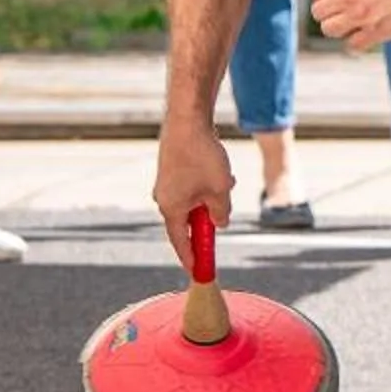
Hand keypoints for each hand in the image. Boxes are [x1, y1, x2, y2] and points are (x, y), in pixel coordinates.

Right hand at [154, 127, 236, 270]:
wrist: (187, 119)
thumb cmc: (202, 156)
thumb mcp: (220, 191)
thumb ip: (221, 213)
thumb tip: (220, 222)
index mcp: (171, 209)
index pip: (180, 243)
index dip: (191, 258)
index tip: (199, 272)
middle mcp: (163, 198)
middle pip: (187, 222)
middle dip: (207, 222)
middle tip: (221, 222)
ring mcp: (166, 183)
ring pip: (192, 201)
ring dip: (210, 199)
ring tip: (226, 184)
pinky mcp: (172, 169)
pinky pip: (191, 187)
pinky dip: (206, 186)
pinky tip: (221, 172)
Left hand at [309, 0, 390, 51]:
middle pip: (318, 11)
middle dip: (328, 10)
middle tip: (340, 9)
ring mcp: (362, 16)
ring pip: (329, 29)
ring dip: (337, 26)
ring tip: (350, 22)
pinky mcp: (376, 32)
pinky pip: (351, 45)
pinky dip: (355, 41)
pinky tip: (364, 32)